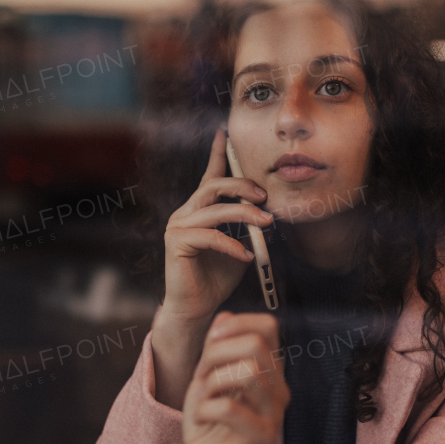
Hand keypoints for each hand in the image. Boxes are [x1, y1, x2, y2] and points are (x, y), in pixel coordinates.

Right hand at [161, 128, 273, 326]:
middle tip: (265, 196)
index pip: (208, 176)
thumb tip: (268, 216)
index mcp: (199, 211)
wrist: (196, 310)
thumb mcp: (240, 249)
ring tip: (266, 223)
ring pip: (215, 209)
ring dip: (245, 214)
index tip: (224, 133)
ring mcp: (178, 227)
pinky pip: (210, 236)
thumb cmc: (216, 280)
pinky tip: (246, 257)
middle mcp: (185, 213)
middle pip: (213, 186)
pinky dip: (233, 245)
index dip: (217, 154)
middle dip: (242, 186)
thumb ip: (248, 230)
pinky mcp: (176, 243)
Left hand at [183, 311, 288, 443]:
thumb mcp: (207, 377)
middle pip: (255, 344)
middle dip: (216, 354)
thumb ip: (216, 348)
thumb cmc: (209, 424)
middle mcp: (278, 389)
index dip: (236, 325)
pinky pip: (230, 407)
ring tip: (203, 398)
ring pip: (247, 372)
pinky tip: (202, 418)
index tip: (210, 345)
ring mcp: (274, 414)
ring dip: (212, 382)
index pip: (268, 325)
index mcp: (268, 370)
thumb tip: (225, 316)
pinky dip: (205, 408)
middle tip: (202, 377)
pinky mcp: (261, 438)